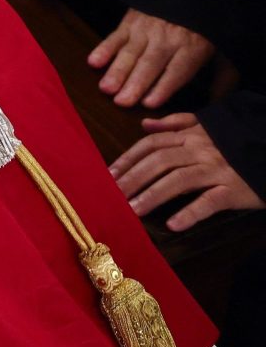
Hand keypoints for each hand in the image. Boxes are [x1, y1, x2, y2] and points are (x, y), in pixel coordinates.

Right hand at [88, 8, 213, 107]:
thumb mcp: (221, 51)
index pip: (177, 70)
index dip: (163, 86)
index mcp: (192, 47)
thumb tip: (219, 100)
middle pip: (151, 63)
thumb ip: (223, 77)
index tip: (150, 103)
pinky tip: (94, 62)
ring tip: (106, 88)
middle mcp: (168, 38)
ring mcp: (147, 29)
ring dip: (117, 70)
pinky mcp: (129, 23)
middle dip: (136, 83)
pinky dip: (103, 49)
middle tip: (122, 101)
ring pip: (131, 52)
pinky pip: (115, 37)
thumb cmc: (202, 31)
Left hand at [110, 113, 263, 231]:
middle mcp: (201, 150)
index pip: (152, 144)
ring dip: (152, 195)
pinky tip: (173, 224)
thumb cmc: (238, 144)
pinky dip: (191, 212)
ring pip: (179, 179)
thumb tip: (145, 123)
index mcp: (192, 135)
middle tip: (112, 195)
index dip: (128, 158)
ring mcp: (218, 169)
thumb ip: (176, 123)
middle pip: (159, 161)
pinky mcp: (235, 189)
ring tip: (132, 210)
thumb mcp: (209, 127)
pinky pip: (210, 200)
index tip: (108, 174)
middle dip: (133, 178)